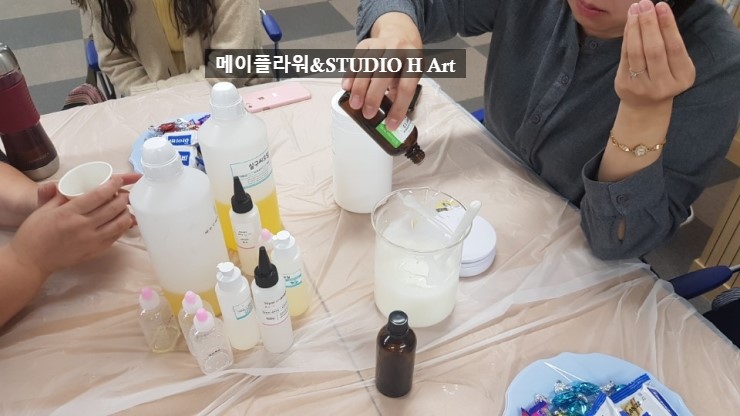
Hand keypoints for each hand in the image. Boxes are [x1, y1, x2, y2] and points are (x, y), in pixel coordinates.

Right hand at [10, 173, 140, 275]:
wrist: (31, 261)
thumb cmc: (34, 233)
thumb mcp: (44, 209)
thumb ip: (62, 196)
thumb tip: (75, 184)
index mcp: (69, 213)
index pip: (98, 195)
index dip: (112, 185)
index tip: (118, 180)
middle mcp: (83, 227)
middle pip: (113, 208)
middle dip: (123, 198)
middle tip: (124, 193)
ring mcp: (91, 241)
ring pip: (119, 224)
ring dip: (126, 212)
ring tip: (125, 207)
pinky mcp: (95, 251)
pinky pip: (116, 237)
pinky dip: (122, 227)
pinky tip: (121, 221)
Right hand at [342, 12, 421, 130]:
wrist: (399, 34)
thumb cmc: (404, 63)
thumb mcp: (410, 75)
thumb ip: (399, 93)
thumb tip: (387, 119)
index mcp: (414, 61)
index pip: (406, 87)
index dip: (398, 108)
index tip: (390, 124)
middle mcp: (399, 49)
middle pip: (385, 74)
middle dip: (374, 96)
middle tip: (367, 113)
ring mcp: (382, 43)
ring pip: (368, 66)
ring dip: (360, 87)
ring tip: (355, 104)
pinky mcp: (367, 42)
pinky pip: (356, 60)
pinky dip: (350, 74)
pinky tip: (346, 87)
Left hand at [615, 0, 694, 108]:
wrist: (646, 105)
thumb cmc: (664, 77)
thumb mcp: (676, 65)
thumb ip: (669, 44)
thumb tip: (656, 13)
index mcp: (683, 77)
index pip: (675, 47)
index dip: (667, 26)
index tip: (661, 6)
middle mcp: (663, 84)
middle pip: (654, 49)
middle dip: (649, 24)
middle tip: (645, 4)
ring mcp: (642, 87)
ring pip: (637, 52)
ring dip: (635, 28)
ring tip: (635, 10)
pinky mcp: (625, 85)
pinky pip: (625, 56)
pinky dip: (627, 37)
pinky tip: (630, 23)